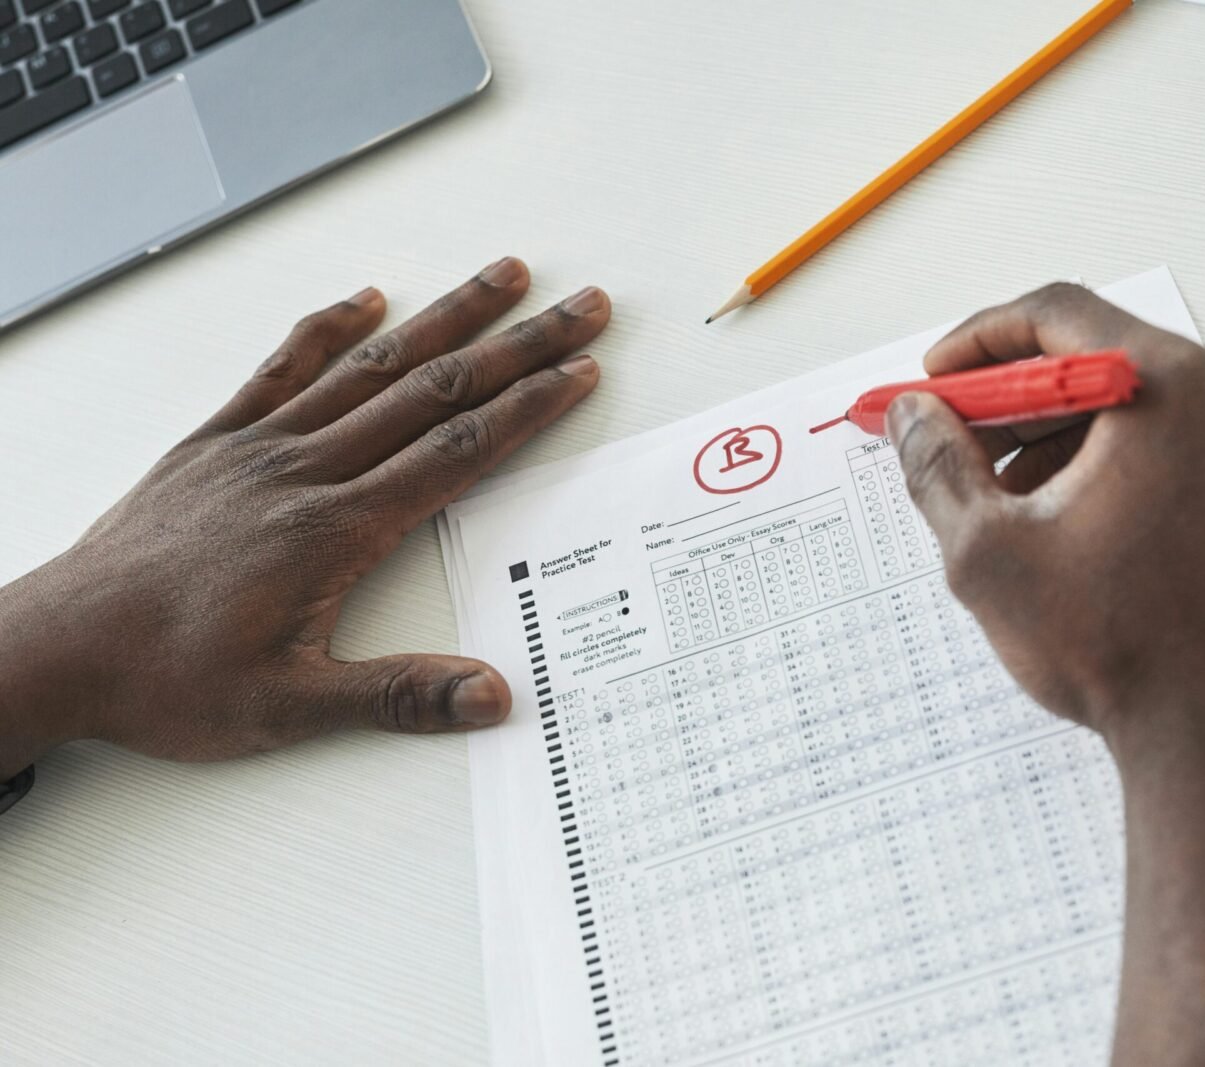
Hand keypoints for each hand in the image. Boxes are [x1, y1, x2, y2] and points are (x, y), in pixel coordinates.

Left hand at [0, 257, 607, 775]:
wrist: (58, 648)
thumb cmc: (164, 678)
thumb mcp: (287, 708)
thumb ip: (396, 696)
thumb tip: (489, 694)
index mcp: (333, 529)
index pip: (454, 452)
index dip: (525, 409)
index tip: (575, 374)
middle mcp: (304, 471)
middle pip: (432, 392)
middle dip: (516, 347)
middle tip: (578, 310)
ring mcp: (259, 447)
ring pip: (371, 366)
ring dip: (444, 318)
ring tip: (500, 278)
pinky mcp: (217, 442)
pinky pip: (283, 367)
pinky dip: (329, 328)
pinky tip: (364, 299)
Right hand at [886, 283, 1204, 744]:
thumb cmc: (1123, 652)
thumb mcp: (991, 553)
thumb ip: (938, 466)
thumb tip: (912, 415)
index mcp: (1178, 387)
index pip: (1060, 314)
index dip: (981, 342)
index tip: (939, 378)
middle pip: (1107, 359)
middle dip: (1021, 403)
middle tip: (960, 442)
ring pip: (1149, 402)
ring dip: (1071, 438)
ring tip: (1015, 504)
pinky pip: (1194, 439)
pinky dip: (1130, 461)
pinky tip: (1079, 521)